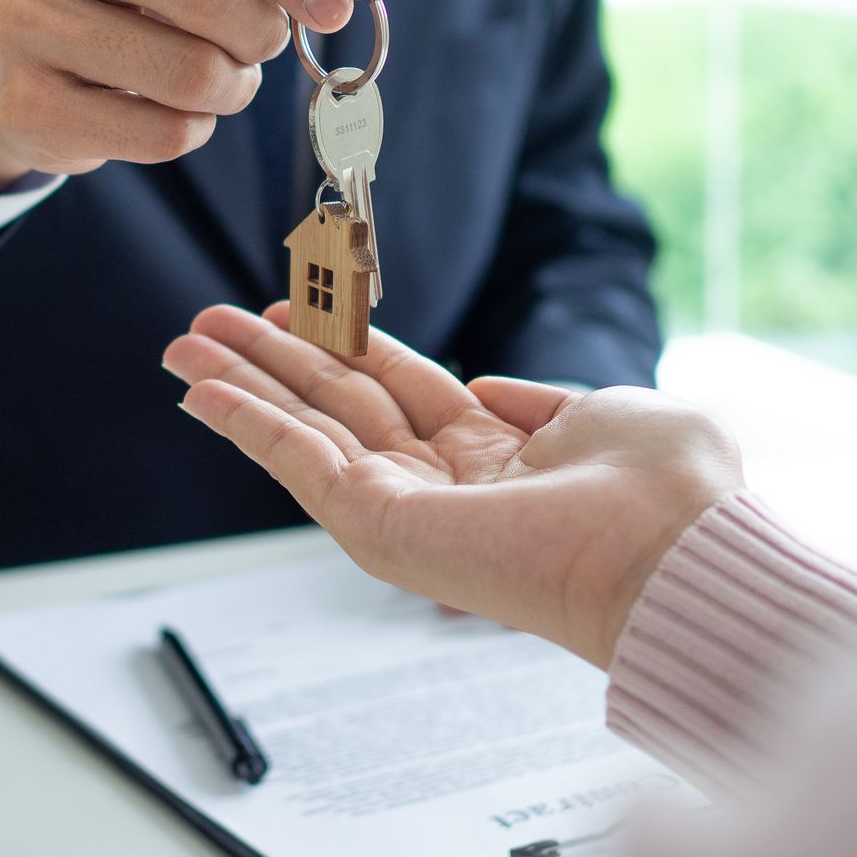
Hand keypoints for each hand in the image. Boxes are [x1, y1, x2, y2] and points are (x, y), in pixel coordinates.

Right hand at [0, 0, 389, 196]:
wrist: (30, 38)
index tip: (334, 2)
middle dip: (263, 29)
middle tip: (260, 38)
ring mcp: (18, 13)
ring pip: (189, 71)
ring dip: (232, 85)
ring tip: (213, 70)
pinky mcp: (20, 99)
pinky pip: (161, 133)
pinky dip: (191, 128)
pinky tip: (164, 103)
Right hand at [162, 304, 743, 667]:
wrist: (673, 550)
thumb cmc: (668, 493)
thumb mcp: (604, 411)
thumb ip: (537, 398)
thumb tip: (487, 385)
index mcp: (498, 457)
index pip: (398, 386)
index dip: (342, 341)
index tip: (294, 307)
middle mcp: (444, 484)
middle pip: (335, 403)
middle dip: (270, 358)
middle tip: (209, 322)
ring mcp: (406, 508)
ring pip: (302, 429)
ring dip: (239, 384)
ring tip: (183, 345)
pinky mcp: (380, 527)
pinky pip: (296, 463)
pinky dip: (243, 423)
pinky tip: (201, 391)